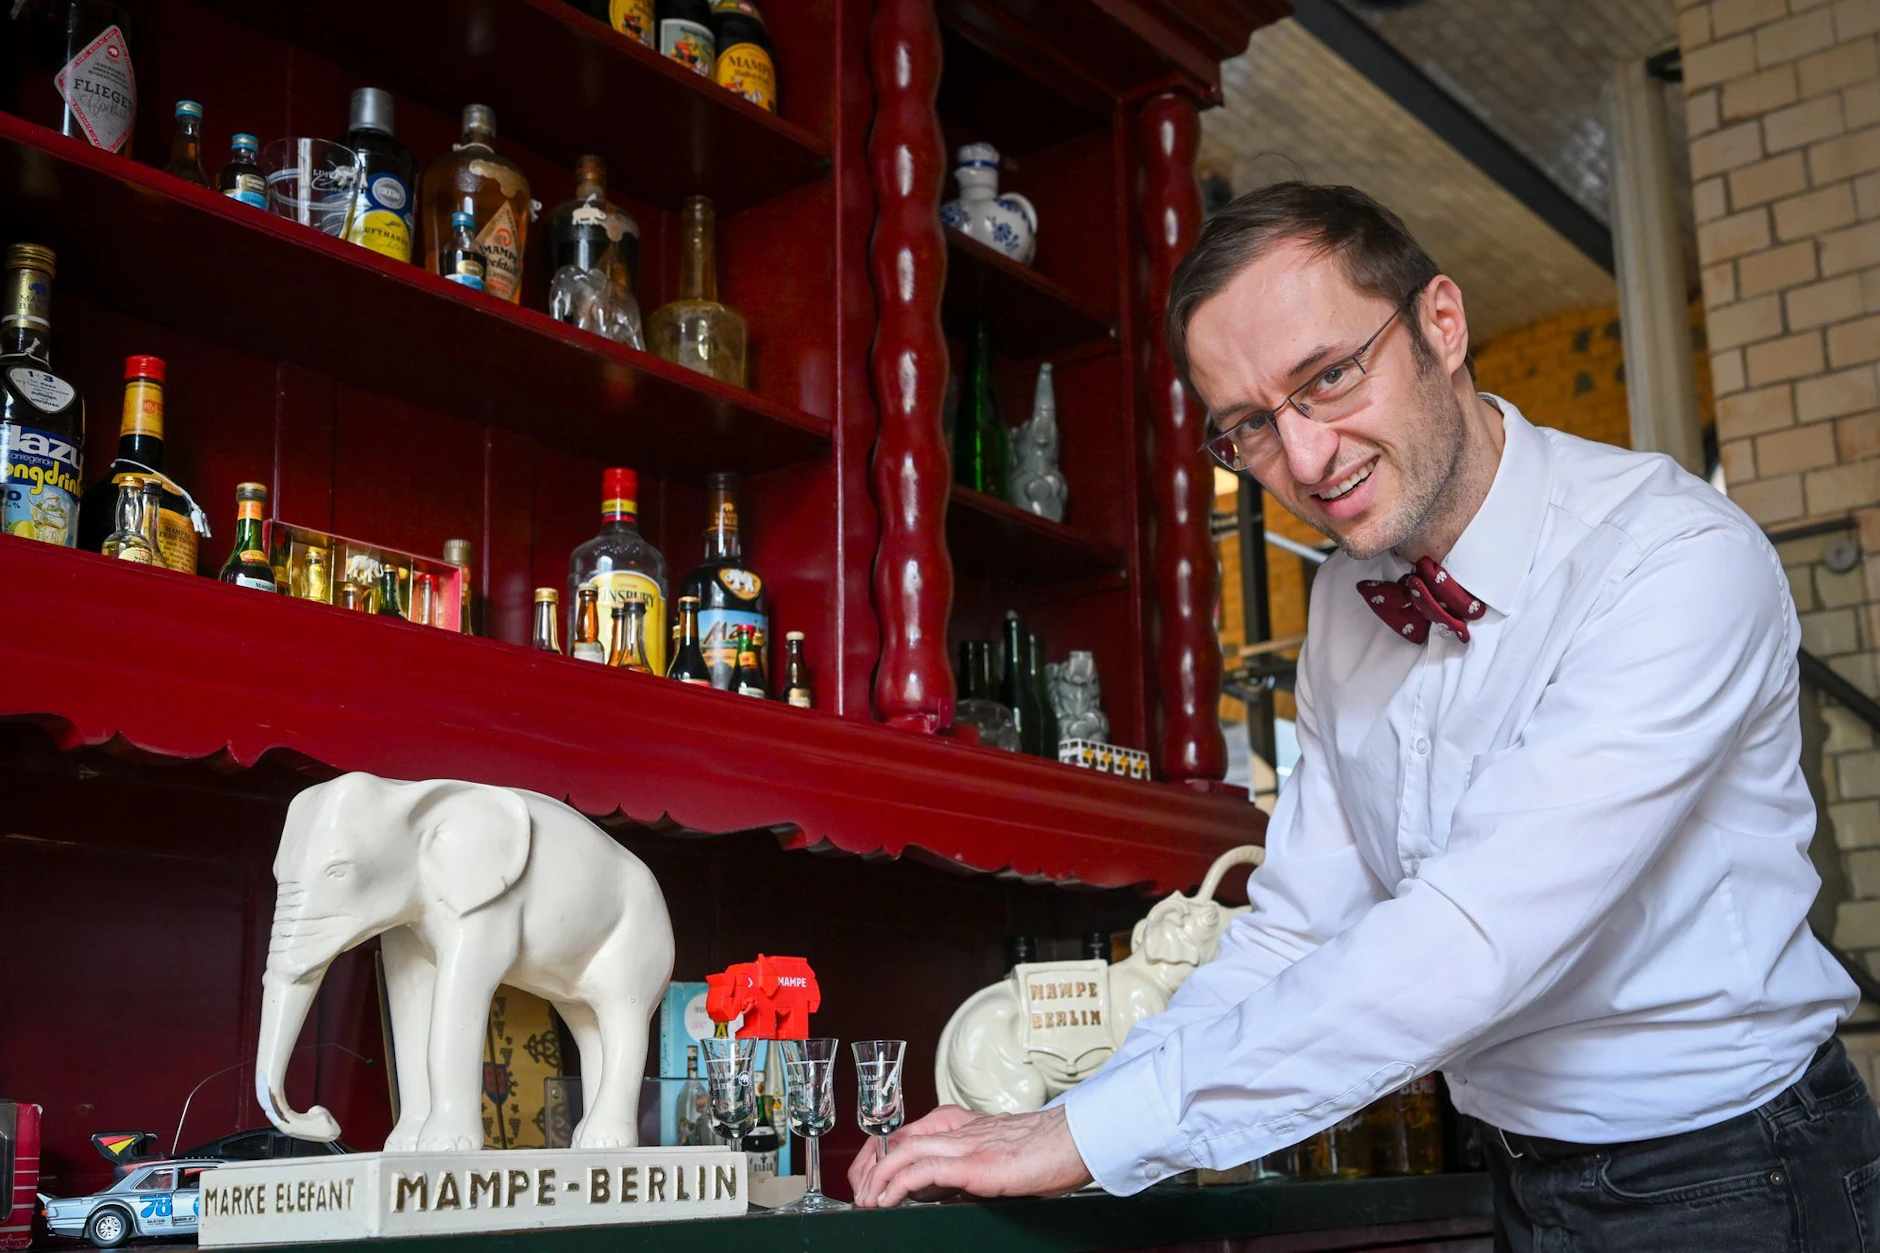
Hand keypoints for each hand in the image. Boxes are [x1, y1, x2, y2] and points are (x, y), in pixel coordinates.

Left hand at [847, 1104, 1093, 1207]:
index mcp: (962, 1125)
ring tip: (865, 1202)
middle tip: (858, 1193)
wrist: (1077, 1142)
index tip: (867, 1180)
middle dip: (868, 1168)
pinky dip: (897, 1186)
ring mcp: (965, 1144)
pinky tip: (886, 1202)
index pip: (907, 1135)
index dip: (879, 1157)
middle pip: (897, 1141)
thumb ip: (971, 1169)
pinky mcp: (973, 1164)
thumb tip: (948, 1194)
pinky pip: (922, 1172)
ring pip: (902, 1153)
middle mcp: (958, 1130)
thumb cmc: (1047, 1153)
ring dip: (876, 1179)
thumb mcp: (999, 1158)